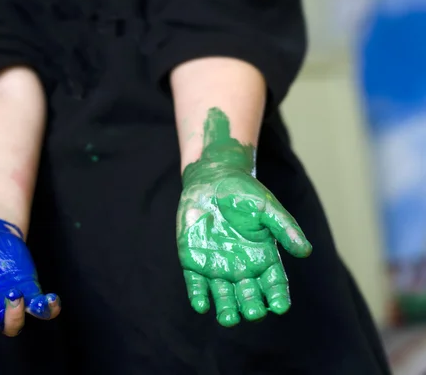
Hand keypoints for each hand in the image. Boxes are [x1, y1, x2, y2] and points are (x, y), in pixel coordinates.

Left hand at [177, 108, 310, 326]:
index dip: (278, 296)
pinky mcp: (194, 261)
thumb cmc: (243, 193)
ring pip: (224, 296)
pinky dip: (198, 296)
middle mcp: (242, 267)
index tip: (280, 307)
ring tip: (229, 319)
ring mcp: (217, 266)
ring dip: (226, 310)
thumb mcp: (267, 207)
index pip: (274, 284)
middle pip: (250, 295)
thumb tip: (306, 251)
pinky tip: (201, 305)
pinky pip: (196, 284)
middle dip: (252, 306)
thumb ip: (285, 228)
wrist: (211, 180)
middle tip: (254, 313)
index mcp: (263, 257)